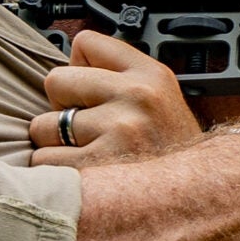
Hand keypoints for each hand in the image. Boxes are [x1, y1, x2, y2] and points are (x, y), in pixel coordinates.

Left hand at [31, 31, 202, 165]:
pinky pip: (44, 159)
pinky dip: (56, 171)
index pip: (86, 43)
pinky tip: (84, 175)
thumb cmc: (169, 152)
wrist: (196, 197)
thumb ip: (119, 77)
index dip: (82, 70)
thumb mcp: (160, 100)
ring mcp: (118, 131)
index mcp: (152, 75)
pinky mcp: (97, 165)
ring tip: (89, 154)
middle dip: (63, 107)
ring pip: (42, 126)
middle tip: (90, 129)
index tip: (95, 93)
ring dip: (56, 144)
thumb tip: (67, 65)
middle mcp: (138, 96)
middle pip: (56, 80)